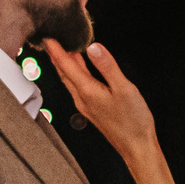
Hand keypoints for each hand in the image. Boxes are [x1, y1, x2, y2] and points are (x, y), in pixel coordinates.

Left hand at [41, 40, 158, 161]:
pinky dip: (75, 74)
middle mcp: (82, 99)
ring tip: (62, 50)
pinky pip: (78, 87)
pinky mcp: (92, 109)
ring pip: (70, 81)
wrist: (136, 147)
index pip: (66, 66)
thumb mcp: (124, 88)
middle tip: (50, 40)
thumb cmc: (133, 121)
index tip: (48, 37)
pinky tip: (80, 69)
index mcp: (88, 91)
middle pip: (64, 73)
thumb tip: (93, 47)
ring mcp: (86, 105)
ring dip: (64, 65)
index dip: (56, 50)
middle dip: (55, 56)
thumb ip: (107, 66)